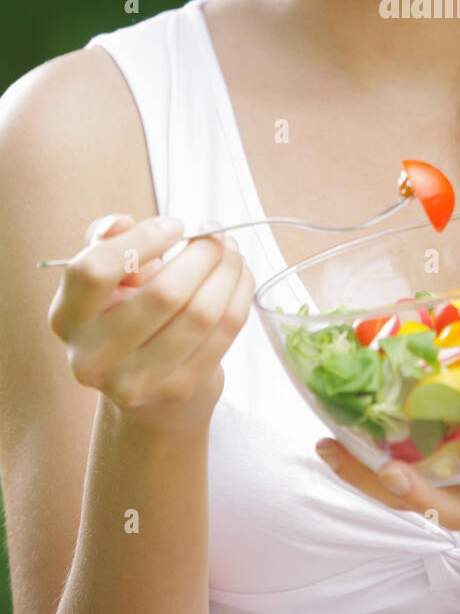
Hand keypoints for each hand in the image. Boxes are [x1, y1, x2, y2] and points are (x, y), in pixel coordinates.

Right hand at [48, 212, 255, 434]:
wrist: (147, 387)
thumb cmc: (127, 313)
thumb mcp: (108, 278)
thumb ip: (106, 243)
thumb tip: (119, 224)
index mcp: (67, 318)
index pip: (95, 270)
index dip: (142, 239)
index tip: (176, 226)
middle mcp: (93, 356)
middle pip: (164, 293)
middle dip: (203, 253)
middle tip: (216, 234)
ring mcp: (136, 380)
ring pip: (201, 313)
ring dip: (228, 271)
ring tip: (231, 252)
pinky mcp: (178, 389)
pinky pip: (225, 330)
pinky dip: (240, 294)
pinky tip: (239, 277)